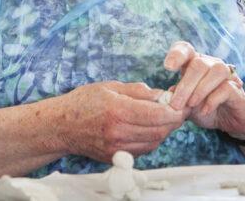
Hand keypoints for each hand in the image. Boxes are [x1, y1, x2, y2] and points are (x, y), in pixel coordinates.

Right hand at [57, 81, 186, 163]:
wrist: (62, 125)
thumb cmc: (85, 101)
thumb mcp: (111, 87)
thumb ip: (138, 91)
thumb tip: (163, 95)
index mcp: (118, 111)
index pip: (157, 115)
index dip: (175, 111)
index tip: (182, 104)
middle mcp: (118, 132)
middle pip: (160, 131)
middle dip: (174, 121)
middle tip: (178, 110)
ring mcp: (117, 148)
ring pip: (154, 142)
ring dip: (165, 130)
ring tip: (164, 117)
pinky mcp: (116, 157)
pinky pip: (144, 149)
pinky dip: (153, 139)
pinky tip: (149, 127)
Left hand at [162, 41, 244, 137]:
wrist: (229, 120)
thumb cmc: (203, 107)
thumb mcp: (185, 104)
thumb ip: (176, 97)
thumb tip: (166, 95)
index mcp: (194, 63)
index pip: (185, 49)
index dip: (176, 55)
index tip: (168, 67)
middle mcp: (211, 64)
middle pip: (199, 64)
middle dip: (186, 85)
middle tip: (176, 104)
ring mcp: (227, 75)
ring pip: (216, 71)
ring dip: (200, 89)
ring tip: (191, 104)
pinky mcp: (237, 89)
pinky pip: (226, 88)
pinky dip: (213, 100)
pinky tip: (204, 110)